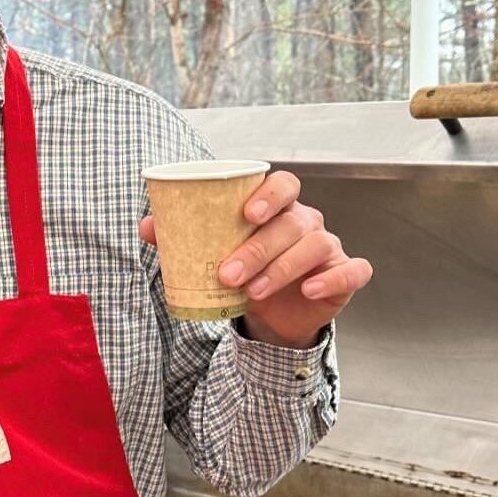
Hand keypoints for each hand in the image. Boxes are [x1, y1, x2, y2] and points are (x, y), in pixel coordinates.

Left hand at [140, 170, 371, 348]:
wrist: (272, 312)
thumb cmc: (245, 270)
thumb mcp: (214, 253)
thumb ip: (182, 235)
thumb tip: (145, 226)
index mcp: (277, 207)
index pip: (283, 183)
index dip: (269, 194)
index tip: (246, 214)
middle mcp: (307, 221)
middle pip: (291, 223)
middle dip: (258, 249)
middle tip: (228, 274)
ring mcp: (328, 246)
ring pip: (314, 247)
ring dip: (281, 269)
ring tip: (251, 292)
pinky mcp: (344, 274)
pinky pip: (352, 270)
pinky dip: (333, 278)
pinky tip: (309, 290)